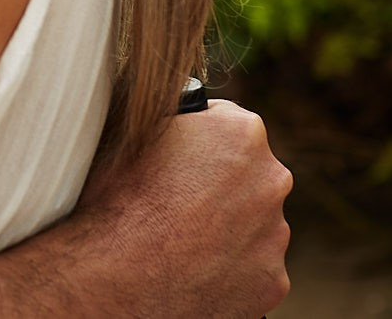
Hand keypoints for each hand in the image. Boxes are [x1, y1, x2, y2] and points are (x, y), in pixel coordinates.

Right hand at [73, 99, 291, 316]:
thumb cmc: (116, 199)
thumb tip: (173, 110)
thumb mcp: (133, 133)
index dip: (196, 140)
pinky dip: (230, 268)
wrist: (117, 278)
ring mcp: (275, 234)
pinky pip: (254, 268)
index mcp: (242, 133)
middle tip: (176, 200)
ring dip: (226, 227)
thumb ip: (170, 118)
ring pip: (253, 223)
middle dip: (219, 184)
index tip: (175, 158)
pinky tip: (193, 270)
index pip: (226, 124)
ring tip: (181, 239)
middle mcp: (271, 180)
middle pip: (247, 175)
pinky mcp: (272, 281)